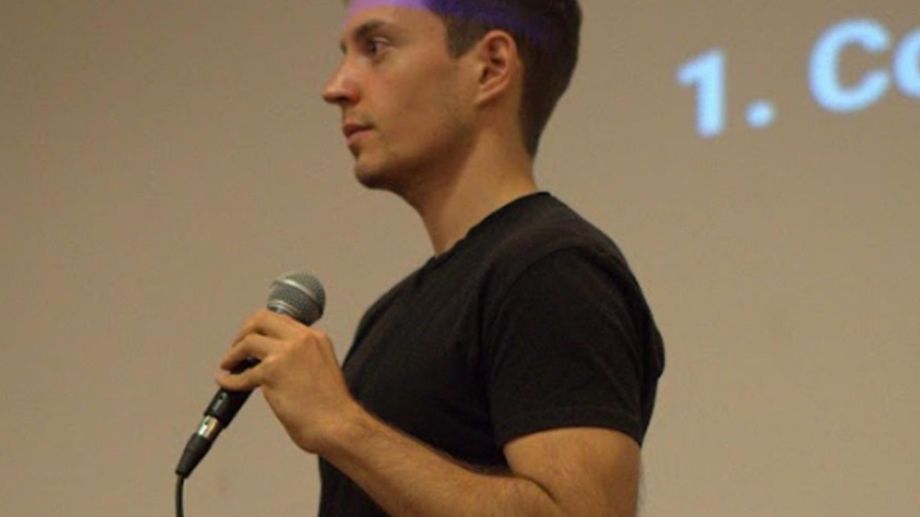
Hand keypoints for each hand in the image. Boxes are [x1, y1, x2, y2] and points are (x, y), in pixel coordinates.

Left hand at [215, 308, 356, 453]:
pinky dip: (229, 378)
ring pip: (248, 341)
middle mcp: (302, 339)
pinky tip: (225, 381)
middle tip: (235, 347)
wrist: (338, 425)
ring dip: (233, 353)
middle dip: (243, 332)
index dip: (261, 328)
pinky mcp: (272, 372)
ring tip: (228, 364)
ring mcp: (286, 353)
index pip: (281, 320)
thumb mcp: (322, 368)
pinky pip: (242, 373)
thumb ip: (302, 358)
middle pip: (261, 319)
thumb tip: (273, 363)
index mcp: (316, 338)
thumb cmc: (331, 407)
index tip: (252, 338)